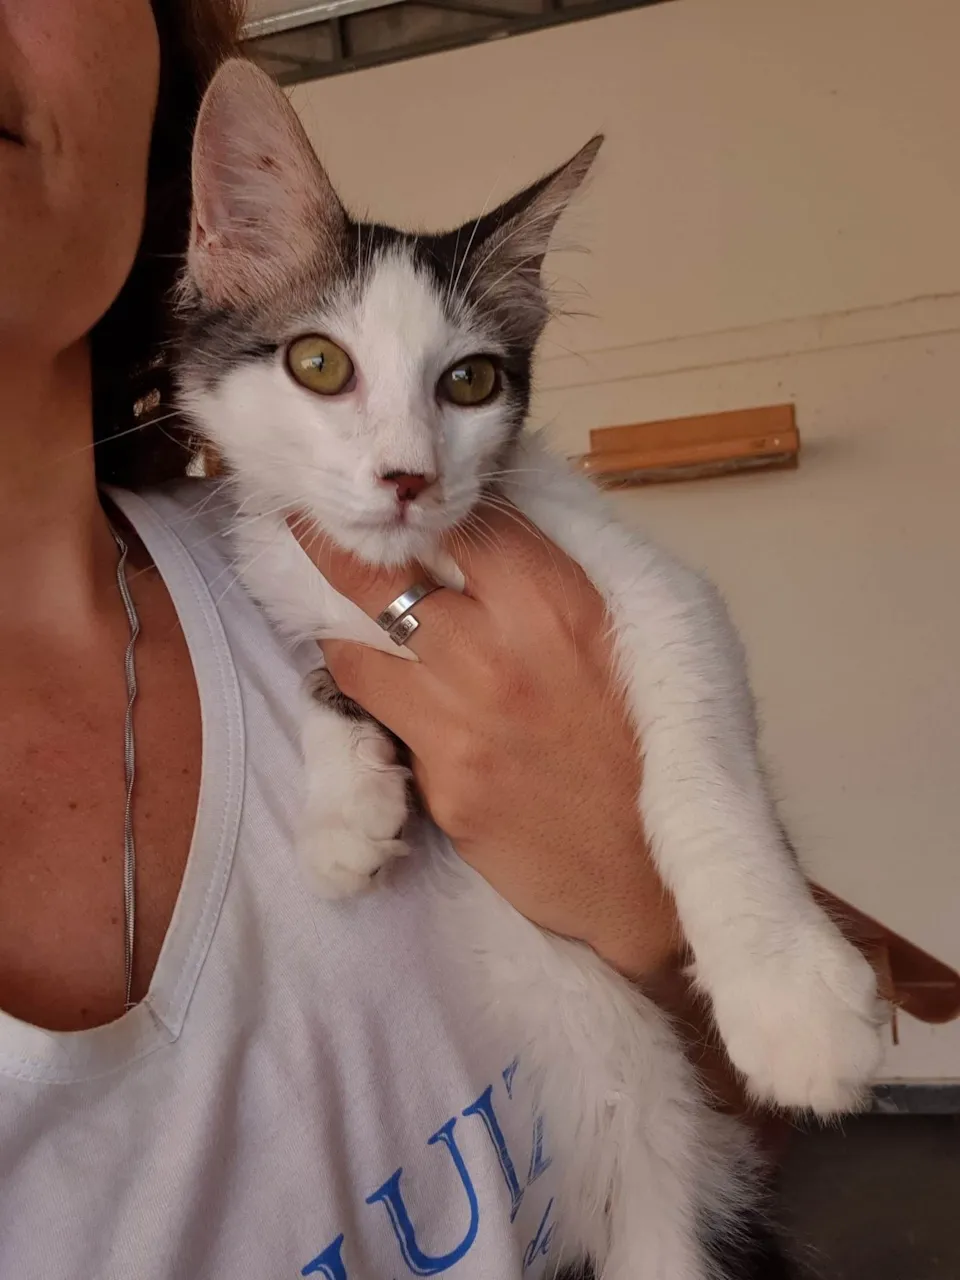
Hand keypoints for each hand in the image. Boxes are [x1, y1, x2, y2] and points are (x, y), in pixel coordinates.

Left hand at [291, 502, 679, 980]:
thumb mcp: (632, 634)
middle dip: (336, 546)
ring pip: (351, 647)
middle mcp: (496, 653)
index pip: (463, 521)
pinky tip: (384, 689)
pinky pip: (378, 717)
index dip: (426, 506)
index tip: (404, 502)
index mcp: (557, 604)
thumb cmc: (651, 742)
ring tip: (341, 616)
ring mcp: (456, 722)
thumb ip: (560, 575)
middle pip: (378, 573)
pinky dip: (373, 693)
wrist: (654, 873)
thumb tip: (495, 526)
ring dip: (344, 626)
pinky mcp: (436, 781)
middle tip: (314, 527)